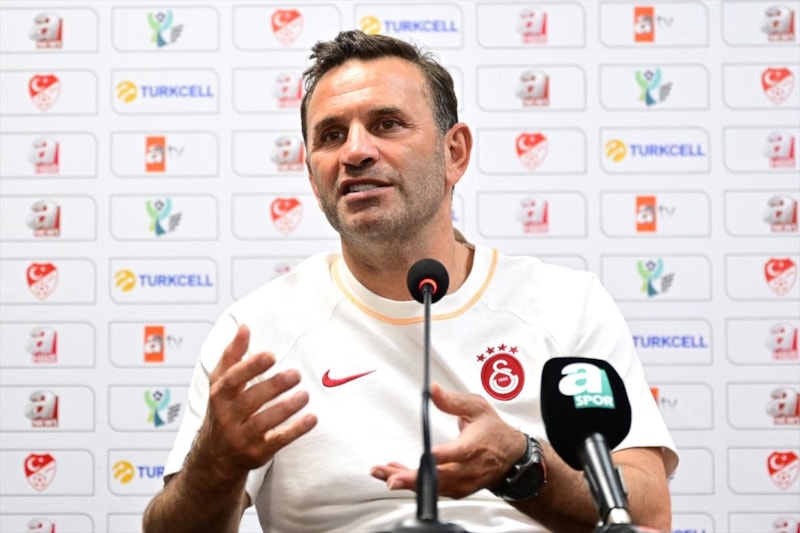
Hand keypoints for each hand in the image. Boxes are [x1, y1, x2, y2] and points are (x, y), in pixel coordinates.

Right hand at [194, 324, 317, 484]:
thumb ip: (233, 355)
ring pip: (263, 422)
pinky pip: (278, 441)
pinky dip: (296, 430)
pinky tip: (312, 418)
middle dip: (273, 387)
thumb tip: (244, 327)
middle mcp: (228, 417)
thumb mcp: (221, 383)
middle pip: (250, 401)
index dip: (250, 367)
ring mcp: (242, 437)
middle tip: (296, 374)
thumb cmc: (223, 411)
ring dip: (286, 408)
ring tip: (305, 394)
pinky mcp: (257, 452)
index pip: (232, 380)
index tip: (270, 355)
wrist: (216, 456)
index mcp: (220, 396)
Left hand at [370, 382, 524, 498]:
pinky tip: (395, 474)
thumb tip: (433, 390)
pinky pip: (433, 490)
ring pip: (433, 487)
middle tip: (391, 478)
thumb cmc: (493, 430)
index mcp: (475, 446)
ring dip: (406, 481)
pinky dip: (413, 483)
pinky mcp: (457, 490)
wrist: (511, 455)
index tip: (429, 455)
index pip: (460, 453)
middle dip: (413, 478)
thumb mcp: (477, 407)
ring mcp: (463, 483)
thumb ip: (453, 401)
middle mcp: (469, 469)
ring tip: (383, 473)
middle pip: (441, 476)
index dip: (445, 456)